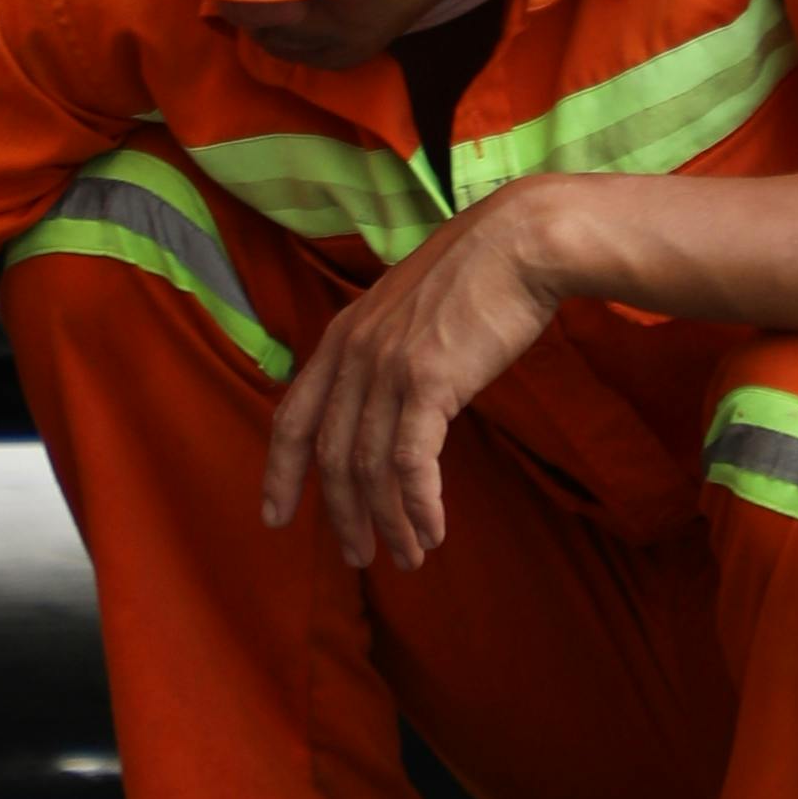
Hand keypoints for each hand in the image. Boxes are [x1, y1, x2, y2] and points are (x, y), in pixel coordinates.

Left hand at [263, 196, 576, 571]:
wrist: (522, 241)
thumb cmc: (480, 276)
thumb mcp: (410, 309)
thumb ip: (387, 351)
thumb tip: (392, 398)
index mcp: (342, 336)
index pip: (291, 417)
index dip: (280, 474)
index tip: (275, 518)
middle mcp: (354, 354)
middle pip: (329, 456)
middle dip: (341, 515)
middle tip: (359, 557)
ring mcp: (387, 366)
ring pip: (369, 467)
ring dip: (388, 522)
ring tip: (409, 556)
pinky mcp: (429, 380)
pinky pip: (412, 462)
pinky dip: (419, 505)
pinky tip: (433, 531)